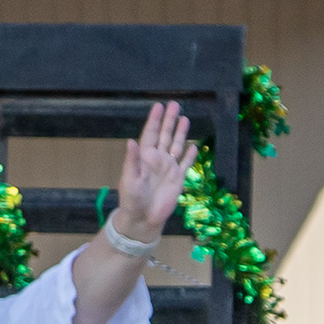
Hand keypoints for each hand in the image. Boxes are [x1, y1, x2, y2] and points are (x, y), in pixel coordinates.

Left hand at [108, 99, 195, 248]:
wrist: (144, 218)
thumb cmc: (132, 199)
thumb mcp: (129, 178)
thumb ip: (132, 160)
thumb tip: (131, 141)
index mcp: (145, 157)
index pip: (151, 134)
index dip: (155, 120)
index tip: (159, 106)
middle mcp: (157, 159)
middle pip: (165, 135)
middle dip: (170, 120)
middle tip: (175, 104)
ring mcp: (168, 168)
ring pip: (176, 146)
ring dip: (180, 132)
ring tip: (185, 118)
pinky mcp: (178, 179)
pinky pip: (186, 163)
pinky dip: (190, 154)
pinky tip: (193, 145)